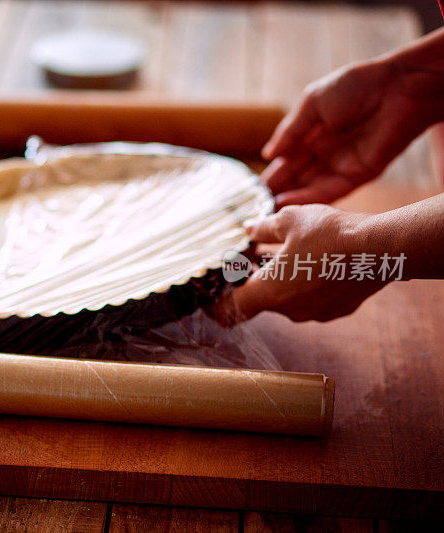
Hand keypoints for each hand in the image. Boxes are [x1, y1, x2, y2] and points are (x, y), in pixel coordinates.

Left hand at [225, 204, 387, 321]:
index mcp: (268, 293)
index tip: (210, 295)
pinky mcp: (336, 310)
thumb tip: (248, 228)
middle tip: (251, 254)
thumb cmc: (329, 234)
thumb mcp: (288, 220)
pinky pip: (311, 298)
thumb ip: (262, 228)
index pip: (230, 311)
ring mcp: (315, 313)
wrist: (382, 249)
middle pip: (259, 298)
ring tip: (281, 250)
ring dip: (280, 277)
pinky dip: (305, 282)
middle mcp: (289, 310)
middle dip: (253, 277)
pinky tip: (313, 258)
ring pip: (286, 297)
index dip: (216, 304)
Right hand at [262, 55, 443, 207]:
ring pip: (311, 187)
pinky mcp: (360, 174)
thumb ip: (291, 131)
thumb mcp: (313, 104)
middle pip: (297, 177)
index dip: (272, 173)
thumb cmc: (357, 85)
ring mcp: (343, 165)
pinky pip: (331, 190)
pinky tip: (288, 202)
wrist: (398, 87)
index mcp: (314, 134)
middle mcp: (327, 153)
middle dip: (277, 190)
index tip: (252, 188)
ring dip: (290, 198)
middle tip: (254, 204)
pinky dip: (310, 198)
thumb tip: (268, 155)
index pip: (288, 159)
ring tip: (266, 207)